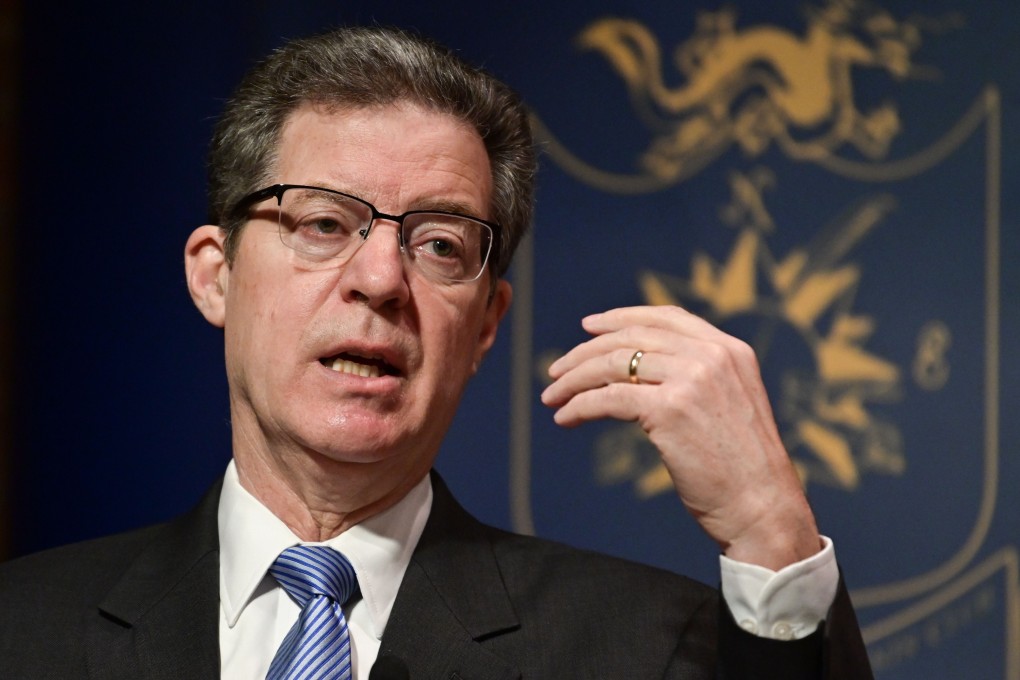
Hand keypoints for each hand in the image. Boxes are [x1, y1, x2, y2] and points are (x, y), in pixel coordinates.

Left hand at [540, 305, 820, 569]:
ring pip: (613, 364)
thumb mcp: (730, 404)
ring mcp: (692, 379)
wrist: (763, 508)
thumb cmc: (743, 469)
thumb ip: (698, 378)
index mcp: (730, 350)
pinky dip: (579, 407)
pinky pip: (608, 399)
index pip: (666, 317)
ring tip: (552, 397)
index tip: (589, 327)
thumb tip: (641, 372)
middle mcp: (712, 356)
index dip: (622, 317)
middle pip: (631, 337)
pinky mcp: (670, 409)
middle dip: (585, 352)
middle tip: (556, 369)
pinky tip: (565, 419)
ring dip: (574, 380)